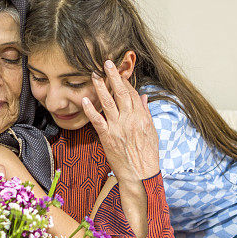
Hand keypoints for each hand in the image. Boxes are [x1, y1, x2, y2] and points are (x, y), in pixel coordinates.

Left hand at [82, 61, 159, 183]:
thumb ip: (146, 113)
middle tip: (106, 63)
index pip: (132, 94)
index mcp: (142, 117)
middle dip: (114, 76)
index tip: (119, 72)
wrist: (140, 174)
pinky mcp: (107, 137)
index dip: (125, 81)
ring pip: (108, 102)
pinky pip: (97, 120)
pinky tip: (84, 99)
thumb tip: (143, 97)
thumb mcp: (152, 132)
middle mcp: (130, 120)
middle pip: (121, 93)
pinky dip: (90, 109)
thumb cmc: (147, 155)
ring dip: (100, 87)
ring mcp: (118, 127)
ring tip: (94, 75)